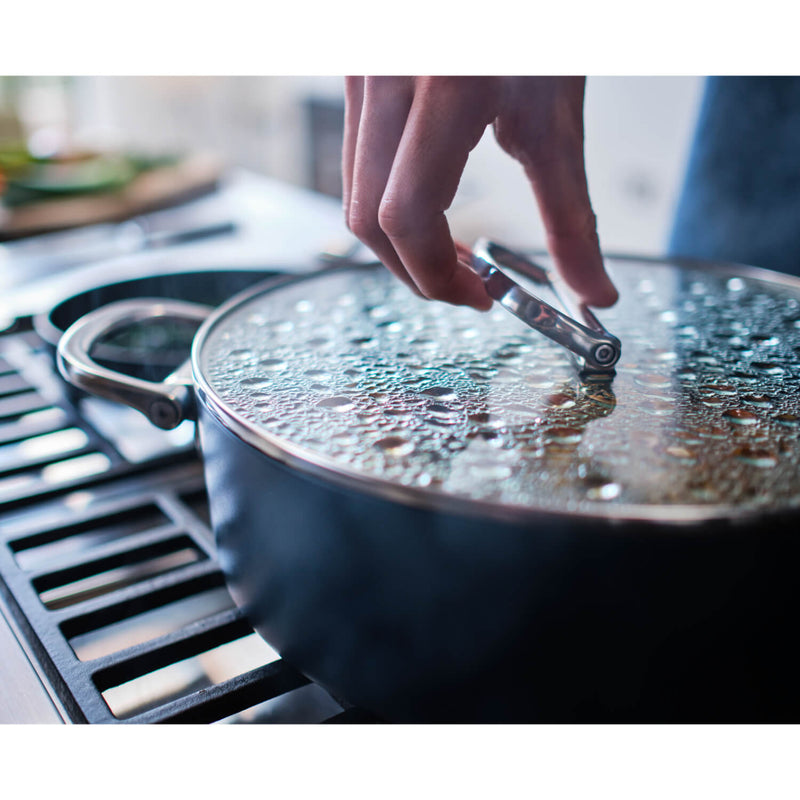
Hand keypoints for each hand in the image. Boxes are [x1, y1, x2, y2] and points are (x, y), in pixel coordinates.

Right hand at [342, 76, 617, 310]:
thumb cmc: (538, 21)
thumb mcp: (557, 118)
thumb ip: (572, 216)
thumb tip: (593, 293)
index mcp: (445, 90)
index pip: (406, 218)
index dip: (437, 276)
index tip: (480, 296)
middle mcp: (387, 79)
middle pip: (367, 220)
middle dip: (414, 270)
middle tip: (464, 284)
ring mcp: (362, 73)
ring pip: (355, 195)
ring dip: (399, 241)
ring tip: (450, 250)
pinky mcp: (357, 74)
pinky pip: (356, 162)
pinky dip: (389, 203)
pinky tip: (429, 204)